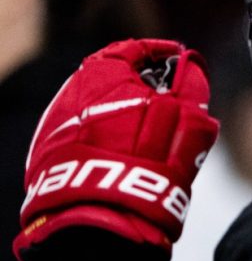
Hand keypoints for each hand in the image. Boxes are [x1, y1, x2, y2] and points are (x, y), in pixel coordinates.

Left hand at [13, 39, 219, 260]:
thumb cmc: (152, 158)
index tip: (178, 58)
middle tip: (168, 95)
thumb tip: (193, 64)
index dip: (160, 51)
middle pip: (110, 77)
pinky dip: (104, 135)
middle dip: (141, 83)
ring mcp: (57, 123)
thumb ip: (192, 83)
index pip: (131, 48)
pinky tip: (125, 153)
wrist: (107, 212)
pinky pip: (82, 133)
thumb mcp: (187, 114)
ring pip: (95, 107)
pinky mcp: (49, 152)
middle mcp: (73, 92)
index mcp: (103, 72)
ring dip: (122, 110)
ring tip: (149, 131)